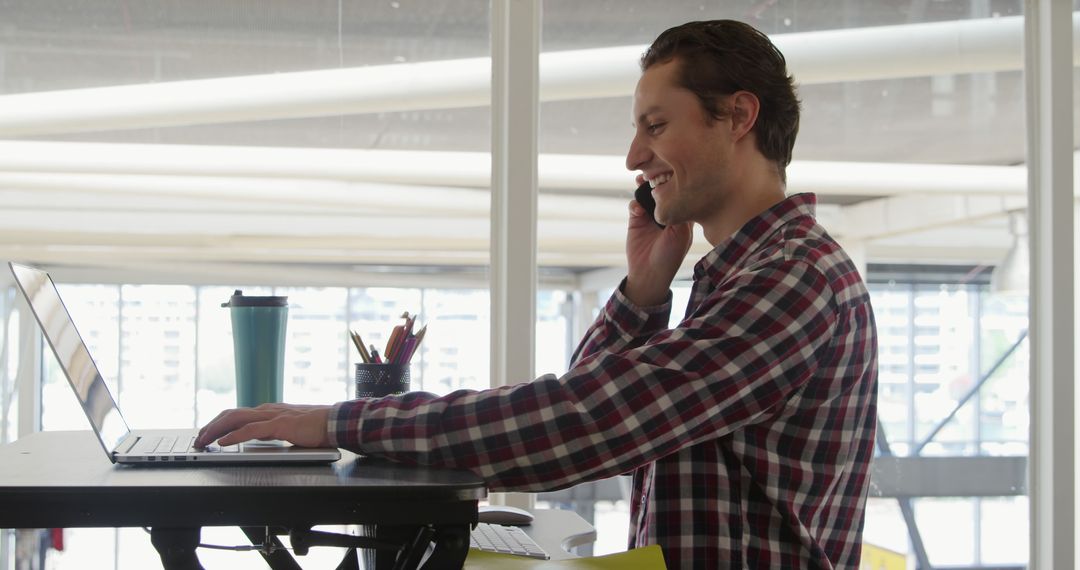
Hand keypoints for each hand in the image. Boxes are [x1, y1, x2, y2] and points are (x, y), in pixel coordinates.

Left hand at [195, 402, 332, 447]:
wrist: (335, 422)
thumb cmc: (317, 427)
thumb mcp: (288, 428)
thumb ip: (272, 432)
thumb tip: (257, 439)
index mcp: (269, 411)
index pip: (237, 414)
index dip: (218, 424)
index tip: (206, 435)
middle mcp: (267, 410)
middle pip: (231, 414)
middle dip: (211, 426)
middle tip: (198, 439)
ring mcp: (273, 416)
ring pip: (236, 419)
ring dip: (216, 430)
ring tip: (203, 440)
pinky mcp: (280, 425)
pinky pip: (251, 430)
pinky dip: (233, 436)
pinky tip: (223, 442)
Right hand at [624, 174, 692, 305]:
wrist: (648, 273)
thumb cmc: (670, 256)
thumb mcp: (682, 234)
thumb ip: (680, 212)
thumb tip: (676, 190)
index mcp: (683, 216)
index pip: (681, 193)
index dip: (677, 182)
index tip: (672, 173)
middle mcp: (667, 213)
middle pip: (662, 190)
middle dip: (658, 180)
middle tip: (654, 174)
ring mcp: (651, 216)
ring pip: (647, 194)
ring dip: (644, 187)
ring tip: (641, 181)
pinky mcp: (636, 220)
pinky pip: (634, 205)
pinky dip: (635, 203)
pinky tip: (637, 210)